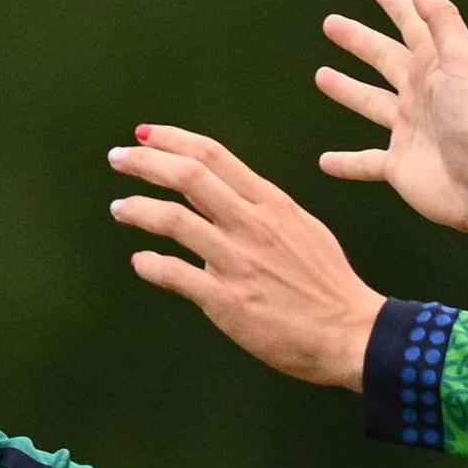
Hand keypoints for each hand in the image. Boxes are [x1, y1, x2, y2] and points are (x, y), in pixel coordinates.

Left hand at [110, 125, 387, 389]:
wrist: (350, 333)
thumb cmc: (327, 284)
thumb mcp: (302, 230)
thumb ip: (262, 214)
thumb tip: (224, 205)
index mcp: (271, 203)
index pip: (213, 156)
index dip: (172, 140)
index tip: (144, 135)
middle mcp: (252, 225)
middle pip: (188, 176)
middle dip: (145, 162)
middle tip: (117, 159)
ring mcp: (238, 262)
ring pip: (174, 220)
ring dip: (137, 209)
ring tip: (119, 208)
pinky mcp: (227, 300)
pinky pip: (175, 274)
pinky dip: (151, 265)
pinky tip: (142, 262)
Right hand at [317, 0, 467, 278]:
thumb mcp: (462, 59)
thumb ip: (440, 18)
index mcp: (436, 65)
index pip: (411, 23)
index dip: (394, 0)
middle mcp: (421, 94)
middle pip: (383, 58)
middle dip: (358, 40)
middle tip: (330, 23)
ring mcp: (408, 130)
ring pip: (370, 103)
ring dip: (347, 90)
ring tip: (321, 76)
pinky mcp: (398, 166)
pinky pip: (365, 162)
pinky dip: (346, 163)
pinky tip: (325, 161)